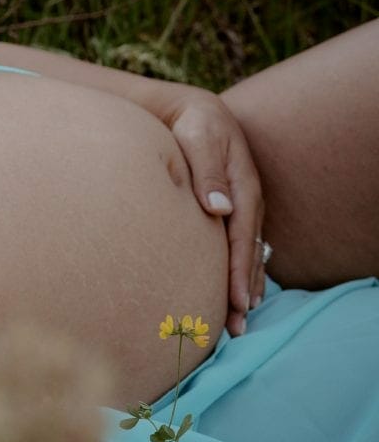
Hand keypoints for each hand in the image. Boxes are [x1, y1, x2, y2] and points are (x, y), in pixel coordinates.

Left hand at [163, 86, 264, 335]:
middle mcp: (246, 203)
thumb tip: (218, 207)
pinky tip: (236, 296)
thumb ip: (206, 171)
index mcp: (241, 189)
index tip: (235, 301)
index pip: (241, 238)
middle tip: (237, 328)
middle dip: (242, 292)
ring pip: (246, 256)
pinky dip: (239, 273)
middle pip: (248, 255)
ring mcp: (241, 209)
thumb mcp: (199, 139)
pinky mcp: (230, 212)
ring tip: (237, 322)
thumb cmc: (193, 125)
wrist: (196, 112)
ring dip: (242, 289)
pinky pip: (239, 249)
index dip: (238, 271)